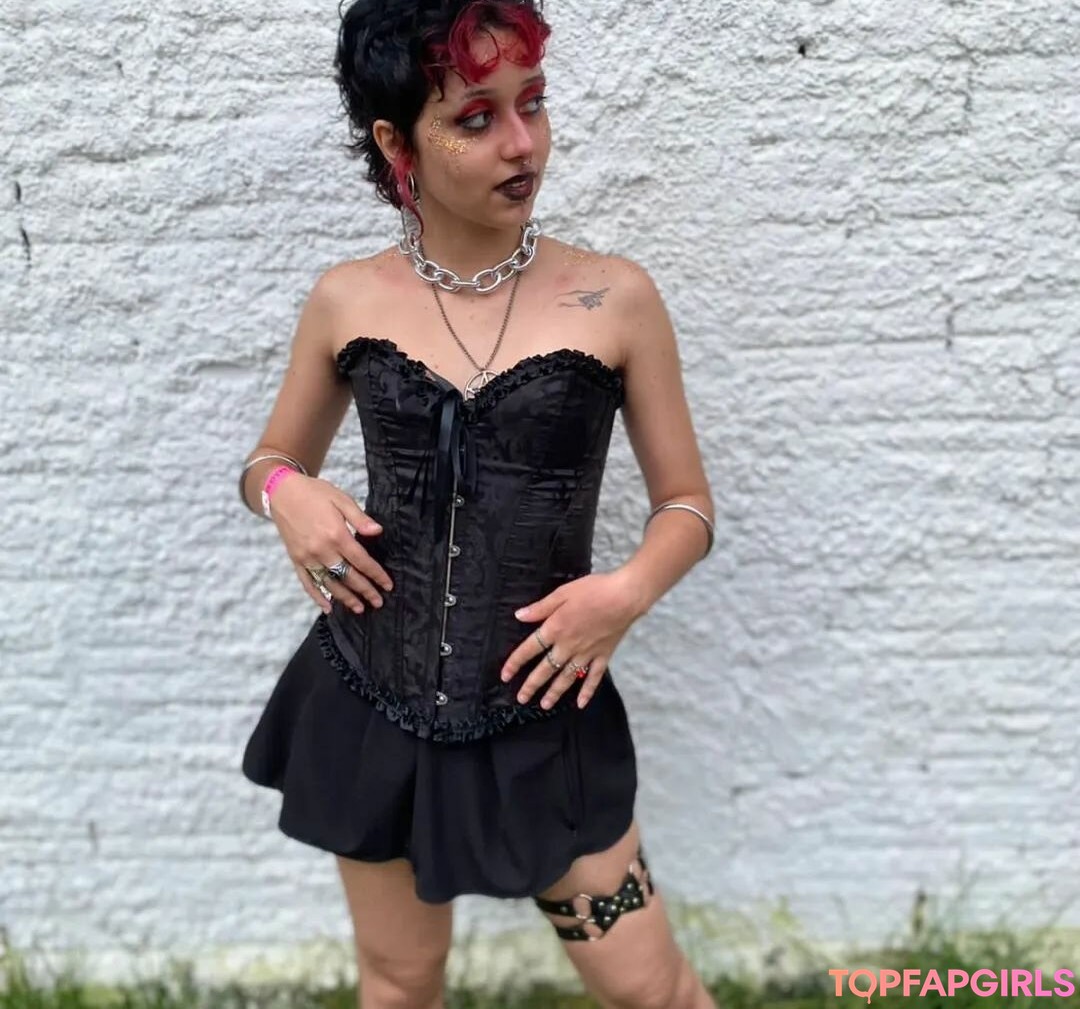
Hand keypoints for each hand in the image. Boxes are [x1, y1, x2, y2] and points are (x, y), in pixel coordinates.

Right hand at [268, 473, 393, 614]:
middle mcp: (321, 550)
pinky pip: (307, 582)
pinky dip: (317, 597)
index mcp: (336, 535)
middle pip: (348, 576)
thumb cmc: (316, 493)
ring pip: (329, 583)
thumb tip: (377, 531)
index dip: (376, 574)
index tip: (388, 585)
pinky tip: (327, 608)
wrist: (282, 492)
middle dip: (365, 591)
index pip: (361, 561)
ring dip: (345, 598)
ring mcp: (307, 557)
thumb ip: (360, 518)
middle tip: (378, 603)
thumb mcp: (341, 499)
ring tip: (359, 608)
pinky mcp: (296, 560)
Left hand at [499, 569, 642, 709]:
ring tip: (545, 704)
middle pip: (546, 669)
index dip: (515, 663)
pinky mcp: (603, 655)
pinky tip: (581, 703)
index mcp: (555, 629)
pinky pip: (593, 677)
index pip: (529, 649)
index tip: (505, 675)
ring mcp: (587, 653)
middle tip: (521, 698)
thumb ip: (540, 608)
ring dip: (555, 692)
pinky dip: (587, 691)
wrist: (624, 596)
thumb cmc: (593, 590)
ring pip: (567, 677)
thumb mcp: (562, 593)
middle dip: (532, 685)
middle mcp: (568, 646)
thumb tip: (519, 616)